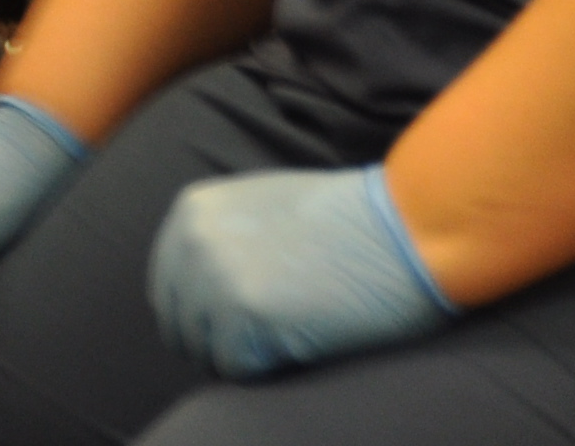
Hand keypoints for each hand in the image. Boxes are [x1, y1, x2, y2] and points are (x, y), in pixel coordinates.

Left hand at [150, 166, 455, 379]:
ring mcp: (214, 276)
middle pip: (178, 324)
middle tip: (269, 341)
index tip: (235, 328)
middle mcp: (192, 240)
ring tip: (290, 334)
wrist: (407, 227)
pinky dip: (267, 368)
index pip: (167, 287)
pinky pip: (236, 367)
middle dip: (218, 340)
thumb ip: (222, 237)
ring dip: (242, 355)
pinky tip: (302, 342)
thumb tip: (196, 290)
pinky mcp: (244, 314)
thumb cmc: (351, 222)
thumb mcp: (263, 205)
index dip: (200, 317)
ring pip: (203, 350)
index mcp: (193, 211)